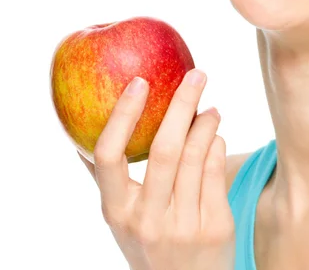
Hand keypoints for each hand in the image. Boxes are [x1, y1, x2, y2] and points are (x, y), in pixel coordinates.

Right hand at [78, 69, 234, 269]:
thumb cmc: (152, 242)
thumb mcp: (124, 220)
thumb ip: (112, 182)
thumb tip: (84, 137)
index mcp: (116, 211)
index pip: (109, 156)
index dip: (123, 115)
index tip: (139, 81)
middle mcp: (147, 219)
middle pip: (163, 150)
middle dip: (181, 104)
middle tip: (197, 74)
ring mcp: (182, 226)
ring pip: (196, 156)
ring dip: (206, 122)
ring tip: (211, 107)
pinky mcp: (215, 227)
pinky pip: (217, 171)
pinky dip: (217, 144)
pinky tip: (216, 135)